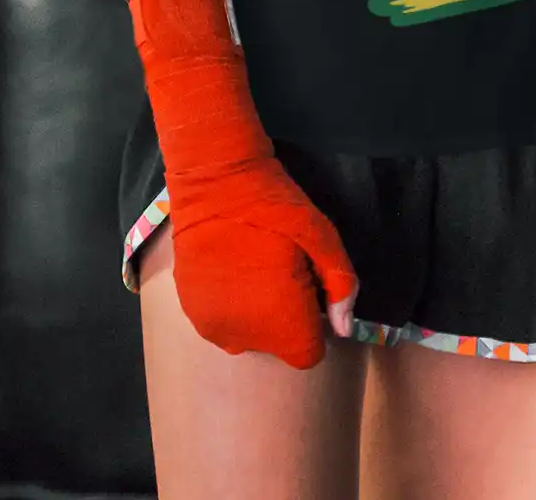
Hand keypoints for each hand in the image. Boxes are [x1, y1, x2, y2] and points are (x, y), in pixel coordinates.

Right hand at [167, 145, 360, 368]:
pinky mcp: (189, 311)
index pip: (307, 353)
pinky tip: (229, 268)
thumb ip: (340, 285)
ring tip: (252, 267)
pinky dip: (229, 304)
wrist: (214, 181)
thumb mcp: (321, 236)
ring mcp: (212, 326)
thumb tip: (345, 329)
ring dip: (255, 313)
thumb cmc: (275, 206)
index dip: (313, 324)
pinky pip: (221, 321)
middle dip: (284, 316)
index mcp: (280, 321)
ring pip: (248, 335)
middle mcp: (244, 336)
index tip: (308, 291)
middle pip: (277, 344)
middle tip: (279, 270)